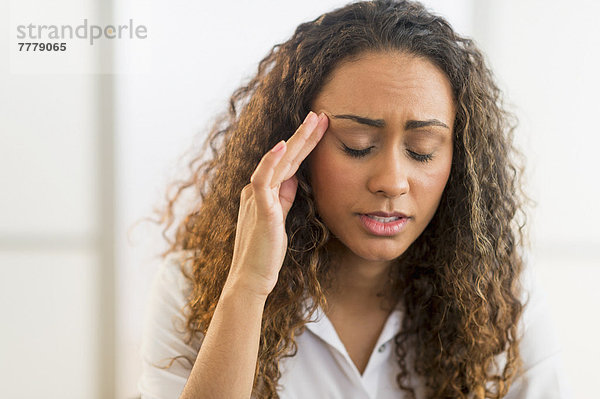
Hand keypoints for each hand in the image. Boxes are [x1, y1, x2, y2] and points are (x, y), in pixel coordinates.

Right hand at [225, 111, 328, 298]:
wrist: (251, 279)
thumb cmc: (265, 253)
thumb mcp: (278, 218)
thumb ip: (283, 197)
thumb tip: (293, 178)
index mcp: (263, 192)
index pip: (287, 163)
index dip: (303, 144)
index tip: (320, 128)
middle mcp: (257, 190)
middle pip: (284, 157)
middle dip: (303, 135)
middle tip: (320, 114)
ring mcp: (256, 198)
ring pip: (277, 162)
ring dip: (295, 140)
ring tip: (313, 121)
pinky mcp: (259, 210)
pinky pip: (262, 181)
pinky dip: (271, 162)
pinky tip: (282, 146)